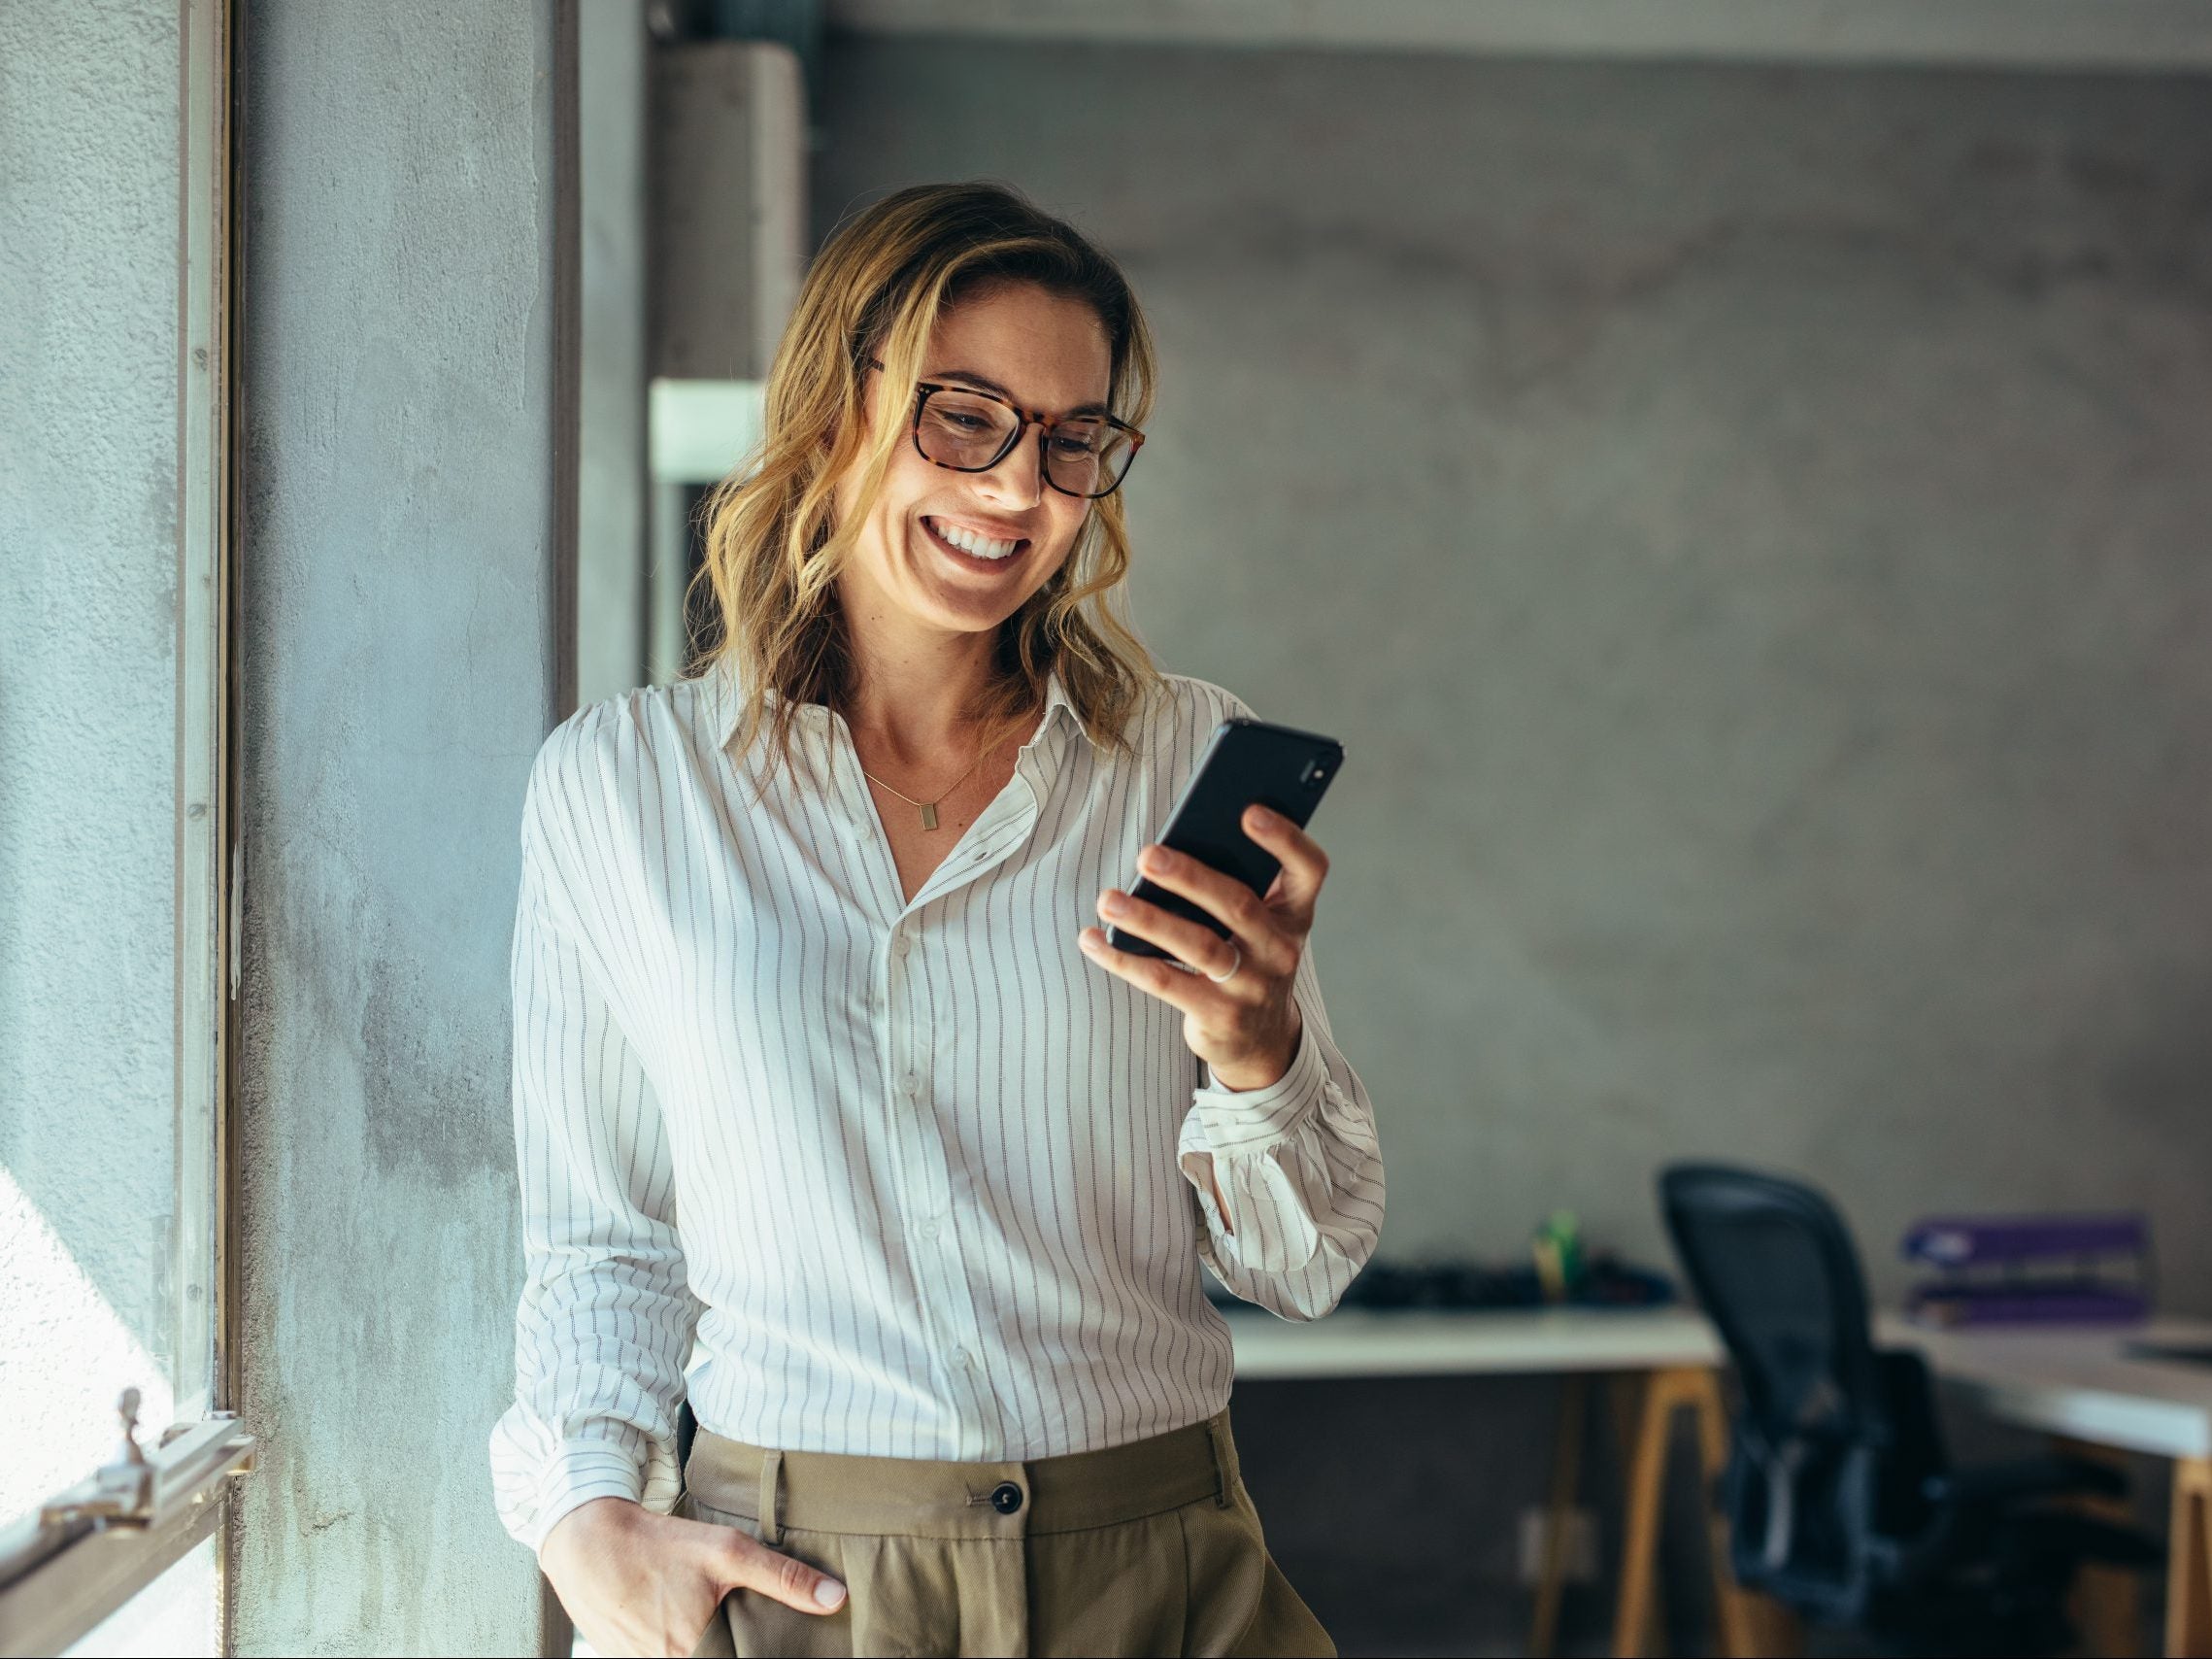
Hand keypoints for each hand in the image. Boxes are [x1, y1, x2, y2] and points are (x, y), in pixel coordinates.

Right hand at [539, 1496, 845, 1657]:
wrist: (587, 1543)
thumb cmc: (660, 1546)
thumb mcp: (727, 1551)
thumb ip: (784, 1578)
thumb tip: (836, 1599)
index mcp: (693, 1655)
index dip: (754, 1652)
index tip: (770, 1645)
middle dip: (733, 1649)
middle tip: (733, 1626)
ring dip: (705, 1649)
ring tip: (708, 1624)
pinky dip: (676, 1648)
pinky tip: (682, 1626)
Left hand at [1078, 804, 1327, 1093]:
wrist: (1260, 1038)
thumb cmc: (1246, 957)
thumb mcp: (1258, 923)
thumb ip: (1233, 885)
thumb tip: (1167, 853)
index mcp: (1294, 912)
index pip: (1309, 868)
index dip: (1285, 839)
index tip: (1249, 811)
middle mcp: (1280, 948)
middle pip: (1238, 904)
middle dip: (1191, 877)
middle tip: (1147, 855)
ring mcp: (1251, 985)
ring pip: (1198, 945)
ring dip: (1148, 919)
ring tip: (1108, 899)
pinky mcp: (1218, 1015)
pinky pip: (1164, 982)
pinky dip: (1123, 959)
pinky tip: (1092, 939)